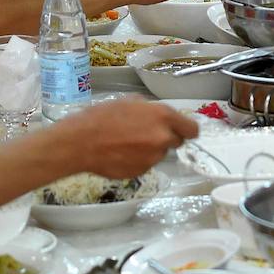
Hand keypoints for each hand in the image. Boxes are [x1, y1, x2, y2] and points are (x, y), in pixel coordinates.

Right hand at [62, 99, 198, 176]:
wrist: (81, 142)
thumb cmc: (103, 116)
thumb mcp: (130, 101)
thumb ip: (151, 109)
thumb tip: (159, 116)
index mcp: (163, 117)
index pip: (192, 129)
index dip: (186, 130)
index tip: (181, 131)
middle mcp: (163, 138)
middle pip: (176, 142)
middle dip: (165, 138)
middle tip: (145, 134)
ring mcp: (153, 158)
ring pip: (159, 153)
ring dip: (150, 149)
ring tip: (127, 143)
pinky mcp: (142, 171)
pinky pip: (145, 164)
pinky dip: (138, 160)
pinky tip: (121, 153)